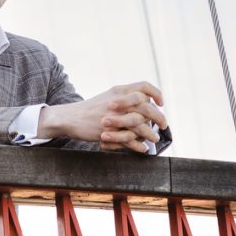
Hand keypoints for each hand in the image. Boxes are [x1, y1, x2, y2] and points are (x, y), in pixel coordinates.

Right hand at [40, 82, 167, 151]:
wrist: (71, 117)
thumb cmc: (92, 109)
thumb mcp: (109, 96)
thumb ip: (126, 97)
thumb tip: (147, 102)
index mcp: (119, 91)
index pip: (144, 86)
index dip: (156, 93)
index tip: (161, 103)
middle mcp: (118, 102)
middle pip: (146, 107)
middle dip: (159, 117)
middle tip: (164, 125)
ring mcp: (114, 117)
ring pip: (139, 125)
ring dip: (150, 133)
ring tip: (155, 139)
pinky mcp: (109, 132)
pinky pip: (128, 140)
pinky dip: (138, 146)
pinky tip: (143, 149)